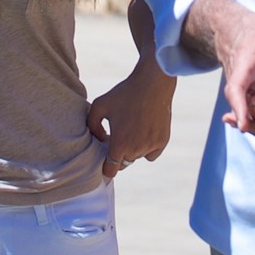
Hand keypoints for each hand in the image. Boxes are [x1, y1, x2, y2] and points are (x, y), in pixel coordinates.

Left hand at [88, 54, 175, 179]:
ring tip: (131, 129)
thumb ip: (92, 126)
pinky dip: (147, 148)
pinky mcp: (162, 142)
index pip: (110, 170)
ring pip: (137, 157)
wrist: (152, 84)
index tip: (104, 163)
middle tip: (117, 138)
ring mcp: (151, 147)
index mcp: (119, 144)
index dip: (105, 168)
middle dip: (118, 155)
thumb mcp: (99, 105)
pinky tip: (143, 132)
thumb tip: (100, 139)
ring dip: (133, 150)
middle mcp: (136, 150)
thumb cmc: (124, 93)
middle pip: (123, 163)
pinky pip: (151, 154)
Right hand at [182, 0, 254, 132]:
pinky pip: (251, 107)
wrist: (234, 28)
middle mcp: (238, 77)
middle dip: (249, 123)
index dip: (239, 107)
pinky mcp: (246, 91)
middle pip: (239, 105)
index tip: (244, 125)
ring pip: (245, 108)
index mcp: (244, 61)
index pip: (236, 87)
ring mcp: (240, 86)